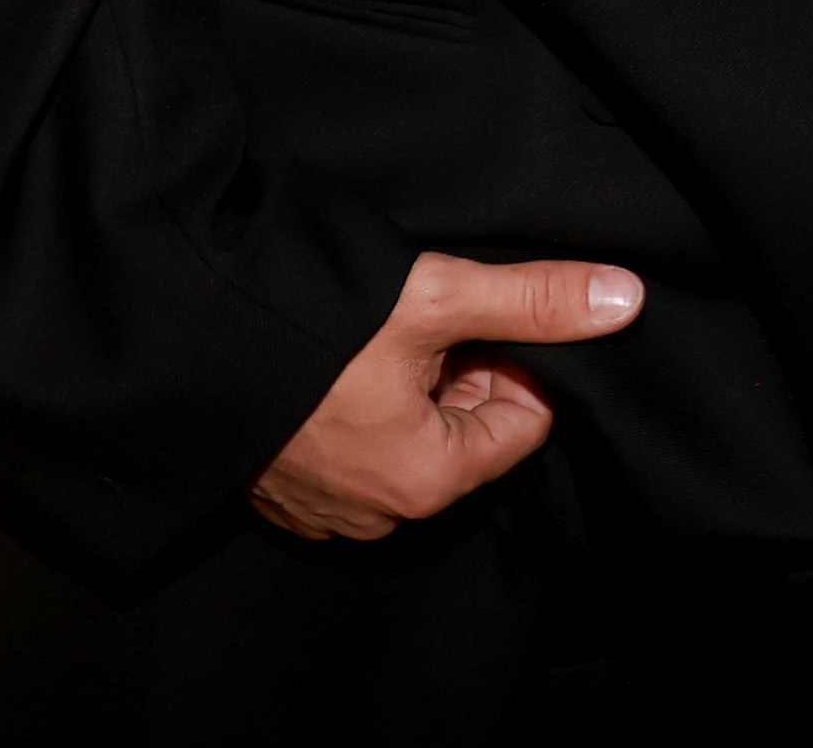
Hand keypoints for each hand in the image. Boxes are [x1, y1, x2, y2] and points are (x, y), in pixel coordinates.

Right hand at [245, 250, 642, 539]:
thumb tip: (626, 298)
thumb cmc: (308, 323)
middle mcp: (378, 513)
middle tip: (412, 328)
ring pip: (413, 438)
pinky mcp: (285, 490)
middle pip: (469, 430)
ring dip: (408, 386)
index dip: (511, 360)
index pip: (525, 419)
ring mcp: (326, 509)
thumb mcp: (438, 299)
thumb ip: (537, 300)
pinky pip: (358, 450)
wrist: (186, 329)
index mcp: (426, 481)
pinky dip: (360, 407)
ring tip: (367, 343)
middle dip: (459, 373)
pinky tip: (332, 366)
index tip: (468, 323)